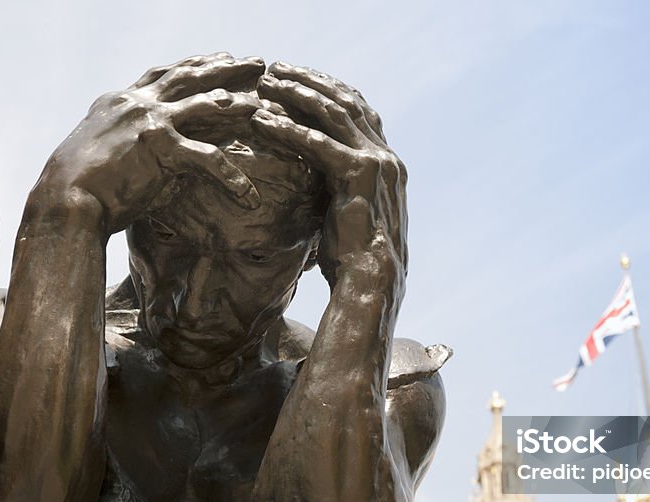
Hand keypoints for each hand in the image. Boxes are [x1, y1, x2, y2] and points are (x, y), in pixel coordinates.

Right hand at [41, 53, 269, 230]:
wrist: (64, 201)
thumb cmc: (80, 188)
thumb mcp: (102, 153)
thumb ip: (129, 144)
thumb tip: (154, 157)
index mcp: (120, 101)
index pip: (164, 74)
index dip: (195, 64)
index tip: (220, 57)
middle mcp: (135, 103)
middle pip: (189, 76)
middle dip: (226, 67)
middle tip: (258, 63)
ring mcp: (149, 121)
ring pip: (206, 104)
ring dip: (238, 105)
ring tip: (263, 106)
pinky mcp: (161, 148)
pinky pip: (209, 159)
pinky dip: (233, 179)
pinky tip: (251, 195)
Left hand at [251, 63, 406, 290]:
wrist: (372, 284)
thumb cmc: (354, 260)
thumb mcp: (347, 217)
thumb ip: (337, 192)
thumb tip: (311, 189)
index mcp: (387, 164)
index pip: (360, 112)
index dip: (329, 90)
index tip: (299, 78)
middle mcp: (387, 157)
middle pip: (348, 102)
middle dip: (311, 81)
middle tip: (278, 69)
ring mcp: (377, 163)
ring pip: (334, 112)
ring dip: (298, 94)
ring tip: (267, 84)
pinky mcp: (360, 175)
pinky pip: (318, 142)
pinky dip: (288, 128)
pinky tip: (262, 121)